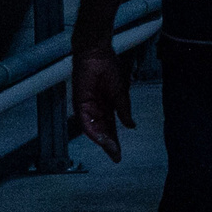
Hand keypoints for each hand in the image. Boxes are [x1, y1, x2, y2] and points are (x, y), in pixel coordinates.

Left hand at [71, 40, 133, 162]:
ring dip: (101, 140)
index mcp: (107, 107)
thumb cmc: (108, 68)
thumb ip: (124, 110)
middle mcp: (96, 110)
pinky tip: (99, 137)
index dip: (115, 141)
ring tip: (110, 149)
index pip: (111, 128)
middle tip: (116, 156)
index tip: (119, 154)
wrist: (97, 55)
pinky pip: (85, 120)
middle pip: (102, 131)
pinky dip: (91, 129)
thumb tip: (131, 125)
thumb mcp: (121, 92)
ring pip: (94, 128)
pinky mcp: (80, 103)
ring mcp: (87, 107)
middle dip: (109, 144)